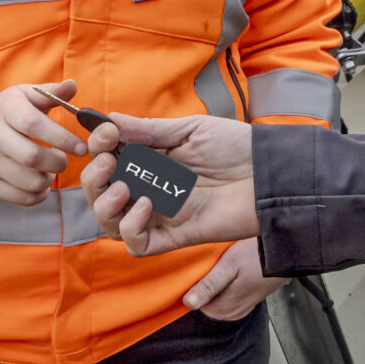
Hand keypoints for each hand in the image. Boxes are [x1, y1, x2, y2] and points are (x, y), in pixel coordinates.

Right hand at [0, 80, 86, 205]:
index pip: (34, 125)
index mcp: (6, 110)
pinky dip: (37, 195)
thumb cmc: (8, 111)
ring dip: (48, 180)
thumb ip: (51, 92)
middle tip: (63, 160)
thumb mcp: (26, 95)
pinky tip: (41, 183)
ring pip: (28, 181)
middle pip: (32, 157)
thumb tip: (72, 85)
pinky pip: (19, 197)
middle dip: (57, 163)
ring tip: (51, 171)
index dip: (62, 138)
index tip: (81, 148)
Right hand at [83, 113, 260, 253]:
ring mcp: (160, 214)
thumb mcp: (191, 130)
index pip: (107, 160)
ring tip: (125, 187)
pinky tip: (146, 206)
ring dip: (105, 205)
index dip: (98, 147)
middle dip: (94, 178)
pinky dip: (131, 228)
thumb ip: (149, 130)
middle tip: (109, 163)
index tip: (107, 134)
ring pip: (111, 222)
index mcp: (150, 161)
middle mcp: (150, 188)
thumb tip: (108, 119)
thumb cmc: (237, 148)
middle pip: (100, 194)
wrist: (270, 174)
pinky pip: (137, 244)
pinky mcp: (174, 235)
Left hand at [185, 238, 284, 319]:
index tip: (194, 272)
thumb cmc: (259, 256)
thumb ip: (208, 286)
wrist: (288, 251)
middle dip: (201, 285)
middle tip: (209, 266)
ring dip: (212, 284)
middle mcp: (231, 313)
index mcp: (224, 309)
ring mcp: (240, 308)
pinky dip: (223, 285)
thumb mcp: (229, 266)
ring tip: (221, 267)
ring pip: (214, 299)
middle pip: (203, 302)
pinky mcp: (246, 301)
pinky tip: (229, 271)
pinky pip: (225, 296)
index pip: (192, 305)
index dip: (189, 287)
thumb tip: (187, 303)